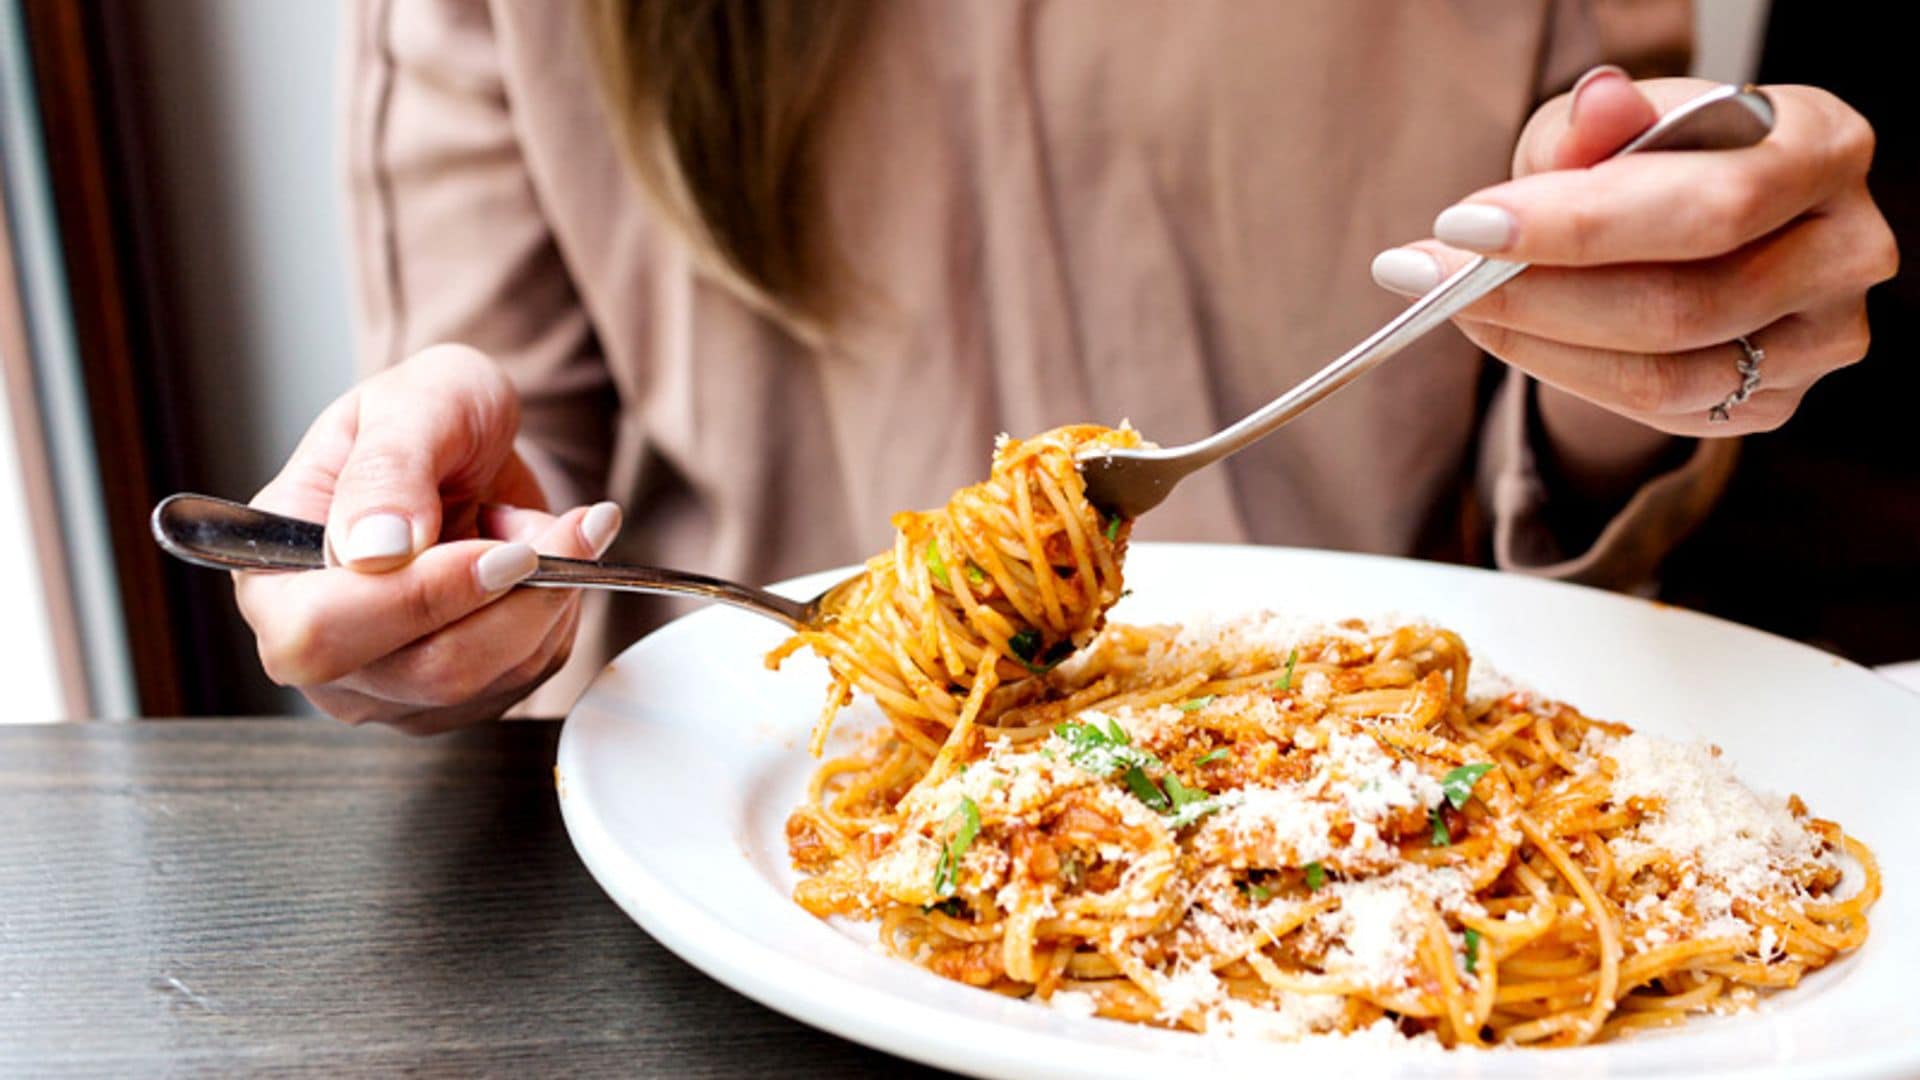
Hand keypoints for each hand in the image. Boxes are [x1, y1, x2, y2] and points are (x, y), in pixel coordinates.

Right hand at [234, 344, 622, 734]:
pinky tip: (545, 563)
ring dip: (547, 597)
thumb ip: (387, 470)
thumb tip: (374, 551)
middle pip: (425, 671)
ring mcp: (388, 684)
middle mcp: (320, 648)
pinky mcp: (455, 697)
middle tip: (560, 529)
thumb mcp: (413, 404)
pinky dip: (557, 613)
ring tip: (552, 527)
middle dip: (513, 599)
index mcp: (274, 573)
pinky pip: (526, 676)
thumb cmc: (427, 417)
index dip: (422, 597)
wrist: (475, 445)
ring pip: (488, 679)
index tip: (504, 546)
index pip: (323, 631)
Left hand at [1371, 68, 1897, 436]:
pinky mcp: (1775, 399)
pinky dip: (1565, 373)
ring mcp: (1821, 336)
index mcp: (1824, 146)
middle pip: (1681, 304)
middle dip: (1534, 294)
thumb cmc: (1658, 159)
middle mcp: (1846, 248)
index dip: (1579, 224)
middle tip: (1431, 275)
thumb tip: (1598, 106)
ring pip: (1662, 373)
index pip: (1711, 204)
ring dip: (1536, 344)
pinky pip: (1656, 408)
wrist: (1690, 225)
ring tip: (1455, 305)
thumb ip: (1599, 124)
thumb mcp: (1614, 123)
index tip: (1462, 226)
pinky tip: (1510, 336)